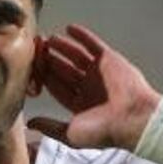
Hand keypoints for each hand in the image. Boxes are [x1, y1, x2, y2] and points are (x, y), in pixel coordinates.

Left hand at [27, 25, 161, 151]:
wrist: (132, 118)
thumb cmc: (103, 131)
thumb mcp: (69, 134)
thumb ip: (49, 127)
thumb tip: (30, 123)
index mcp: (81, 104)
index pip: (58, 87)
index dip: (44, 77)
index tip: (31, 68)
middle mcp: (89, 87)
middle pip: (65, 70)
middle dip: (50, 60)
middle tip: (36, 49)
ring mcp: (99, 72)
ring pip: (76, 56)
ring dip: (63, 47)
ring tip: (48, 39)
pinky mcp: (110, 59)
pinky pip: (93, 44)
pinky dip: (82, 36)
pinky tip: (69, 29)